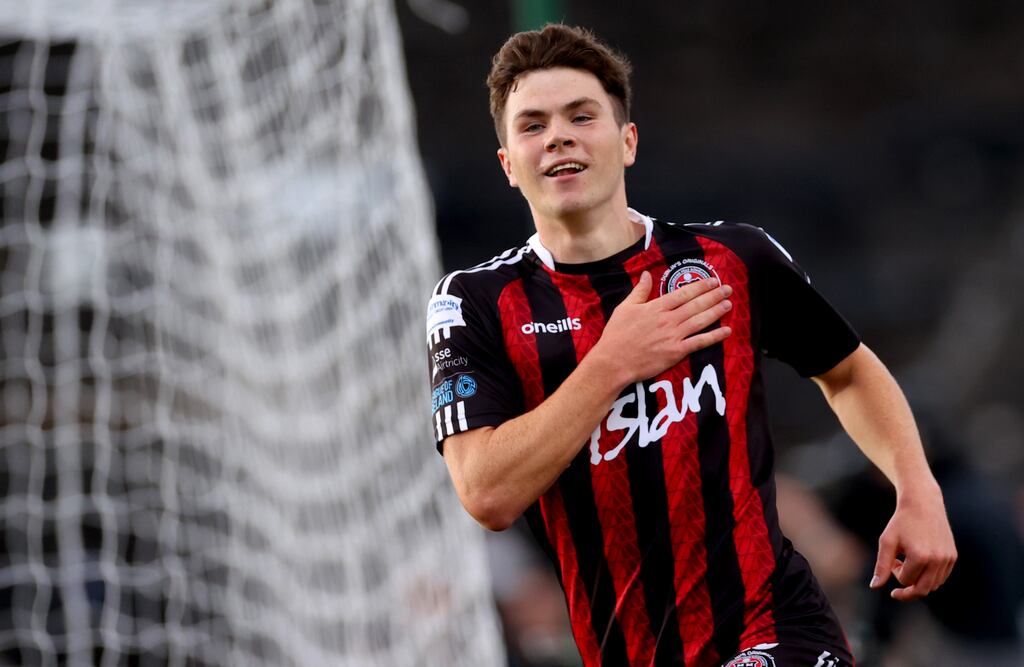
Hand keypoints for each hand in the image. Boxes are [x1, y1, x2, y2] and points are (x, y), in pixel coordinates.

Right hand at [592, 271, 732, 384]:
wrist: (614, 361)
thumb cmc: (617, 335)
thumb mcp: (625, 308)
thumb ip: (639, 291)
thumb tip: (646, 274)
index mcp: (656, 307)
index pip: (683, 293)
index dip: (700, 286)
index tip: (712, 281)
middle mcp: (668, 319)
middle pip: (696, 305)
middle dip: (714, 295)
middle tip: (728, 289)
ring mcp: (674, 336)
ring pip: (700, 320)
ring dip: (716, 311)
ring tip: (729, 304)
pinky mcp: (676, 352)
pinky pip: (699, 342)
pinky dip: (714, 336)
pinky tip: (726, 331)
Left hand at [870, 487, 956, 599]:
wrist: (923, 504)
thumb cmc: (901, 522)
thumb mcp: (887, 542)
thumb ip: (882, 566)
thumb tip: (874, 586)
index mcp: (920, 557)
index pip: (906, 580)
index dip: (896, 572)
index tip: (893, 559)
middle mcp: (937, 560)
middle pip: (923, 590)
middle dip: (908, 592)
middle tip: (896, 592)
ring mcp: (947, 559)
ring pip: (933, 585)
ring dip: (919, 581)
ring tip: (909, 564)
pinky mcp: (952, 556)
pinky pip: (941, 577)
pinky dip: (929, 577)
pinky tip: (920, 564)